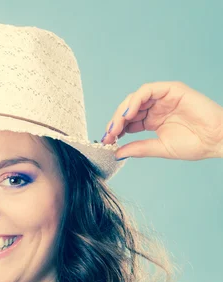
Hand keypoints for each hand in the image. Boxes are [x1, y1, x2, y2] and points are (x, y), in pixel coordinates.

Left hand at [101, 81, 222, 160]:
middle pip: (128, 109)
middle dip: (116, 122)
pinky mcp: (172, 90)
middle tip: (108, 135)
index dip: (116, 130)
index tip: (106, 142)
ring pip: (135, 98)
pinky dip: (136, 99)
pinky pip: (149, 90)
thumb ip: (139, 148)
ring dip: (123, 111)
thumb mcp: (160, 148)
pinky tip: (129, 113)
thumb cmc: (194, 145)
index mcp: (152, 121)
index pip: (128, 122)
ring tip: (116, 126)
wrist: (216, 140)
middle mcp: (156, 108)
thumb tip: (116, 153)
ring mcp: (164, 98)